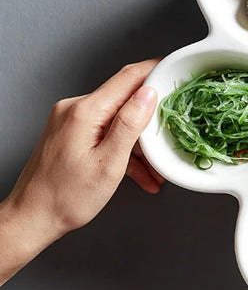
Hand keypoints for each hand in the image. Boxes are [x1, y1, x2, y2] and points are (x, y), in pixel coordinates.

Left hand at [0, 59, 163, 284]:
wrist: (30, 220)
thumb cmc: (64, 199)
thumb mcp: (108, 164)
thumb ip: (129, 124)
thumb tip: (148, 93)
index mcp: (84, 111)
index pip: (128, 77)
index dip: (155, 69)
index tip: (176, 69)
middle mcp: (75, 109)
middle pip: (125, 98)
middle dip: (151, 116)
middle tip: (171, 129)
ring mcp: (71, 120)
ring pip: (117, 118)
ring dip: (138, 140)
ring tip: (154, 167)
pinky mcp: (71, 132)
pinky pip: (105, 131)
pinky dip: (122, 147)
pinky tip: (137, 170)